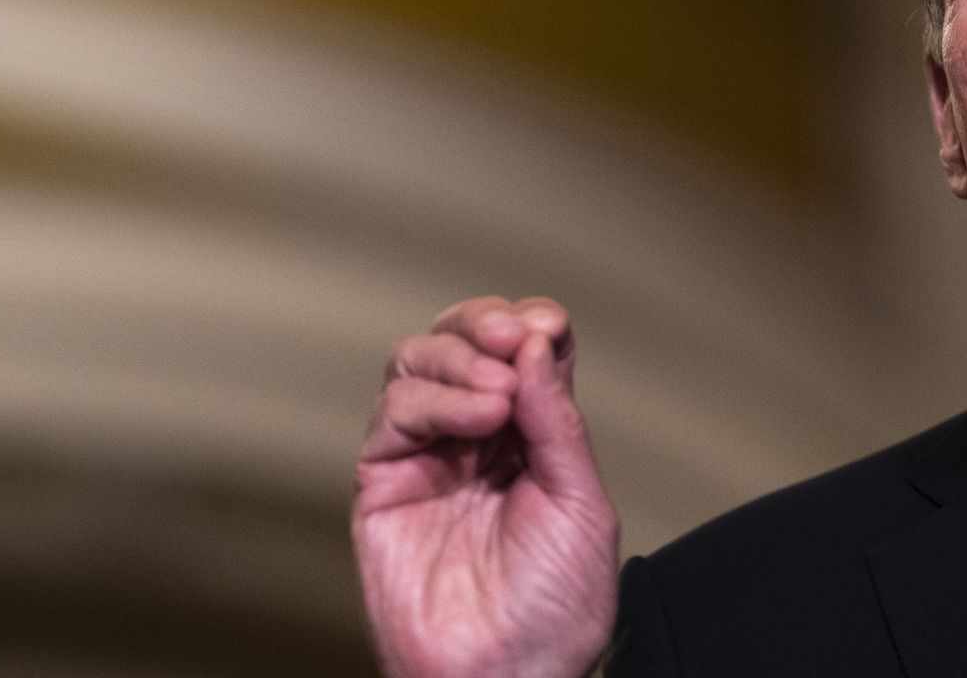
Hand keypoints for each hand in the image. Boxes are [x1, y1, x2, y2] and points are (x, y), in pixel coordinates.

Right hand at [354, 297, 618, 677]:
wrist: (507, 675)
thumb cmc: (552, 611)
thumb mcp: (582, 504)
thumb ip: (557, 421)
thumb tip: (536, 345)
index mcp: (532, 439)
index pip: (523, 352)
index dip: (530, 325)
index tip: (545, 325)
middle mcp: (475, 439)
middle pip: (463, 341)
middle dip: (485, 324)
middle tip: (511, 336)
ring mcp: (427, 458)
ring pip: (417, 362)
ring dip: (459, 360)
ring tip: (497, 395)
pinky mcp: (384, 483)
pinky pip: (393, 416)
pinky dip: (434, 400)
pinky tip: (476, 417)